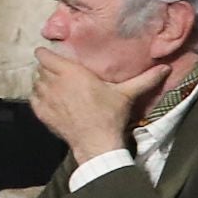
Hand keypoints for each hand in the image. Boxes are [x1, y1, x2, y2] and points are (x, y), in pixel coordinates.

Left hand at [29, 44, 150, 165]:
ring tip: (55, 86)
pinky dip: (38, 97)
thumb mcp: (127, 94)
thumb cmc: (110, 115)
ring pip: (36, 83)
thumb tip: (165, 68)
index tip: (51, 55)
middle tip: (59, 72)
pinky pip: (33, 99)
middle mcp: (54, 83)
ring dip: (43, 83)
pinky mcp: (41, 113)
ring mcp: (46, 99)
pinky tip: (50, 100)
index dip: (46, 54)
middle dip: (48, 68)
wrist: (96, 142)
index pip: (45, 56)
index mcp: (71, 73)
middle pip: (41, 69)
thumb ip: (144, 79)